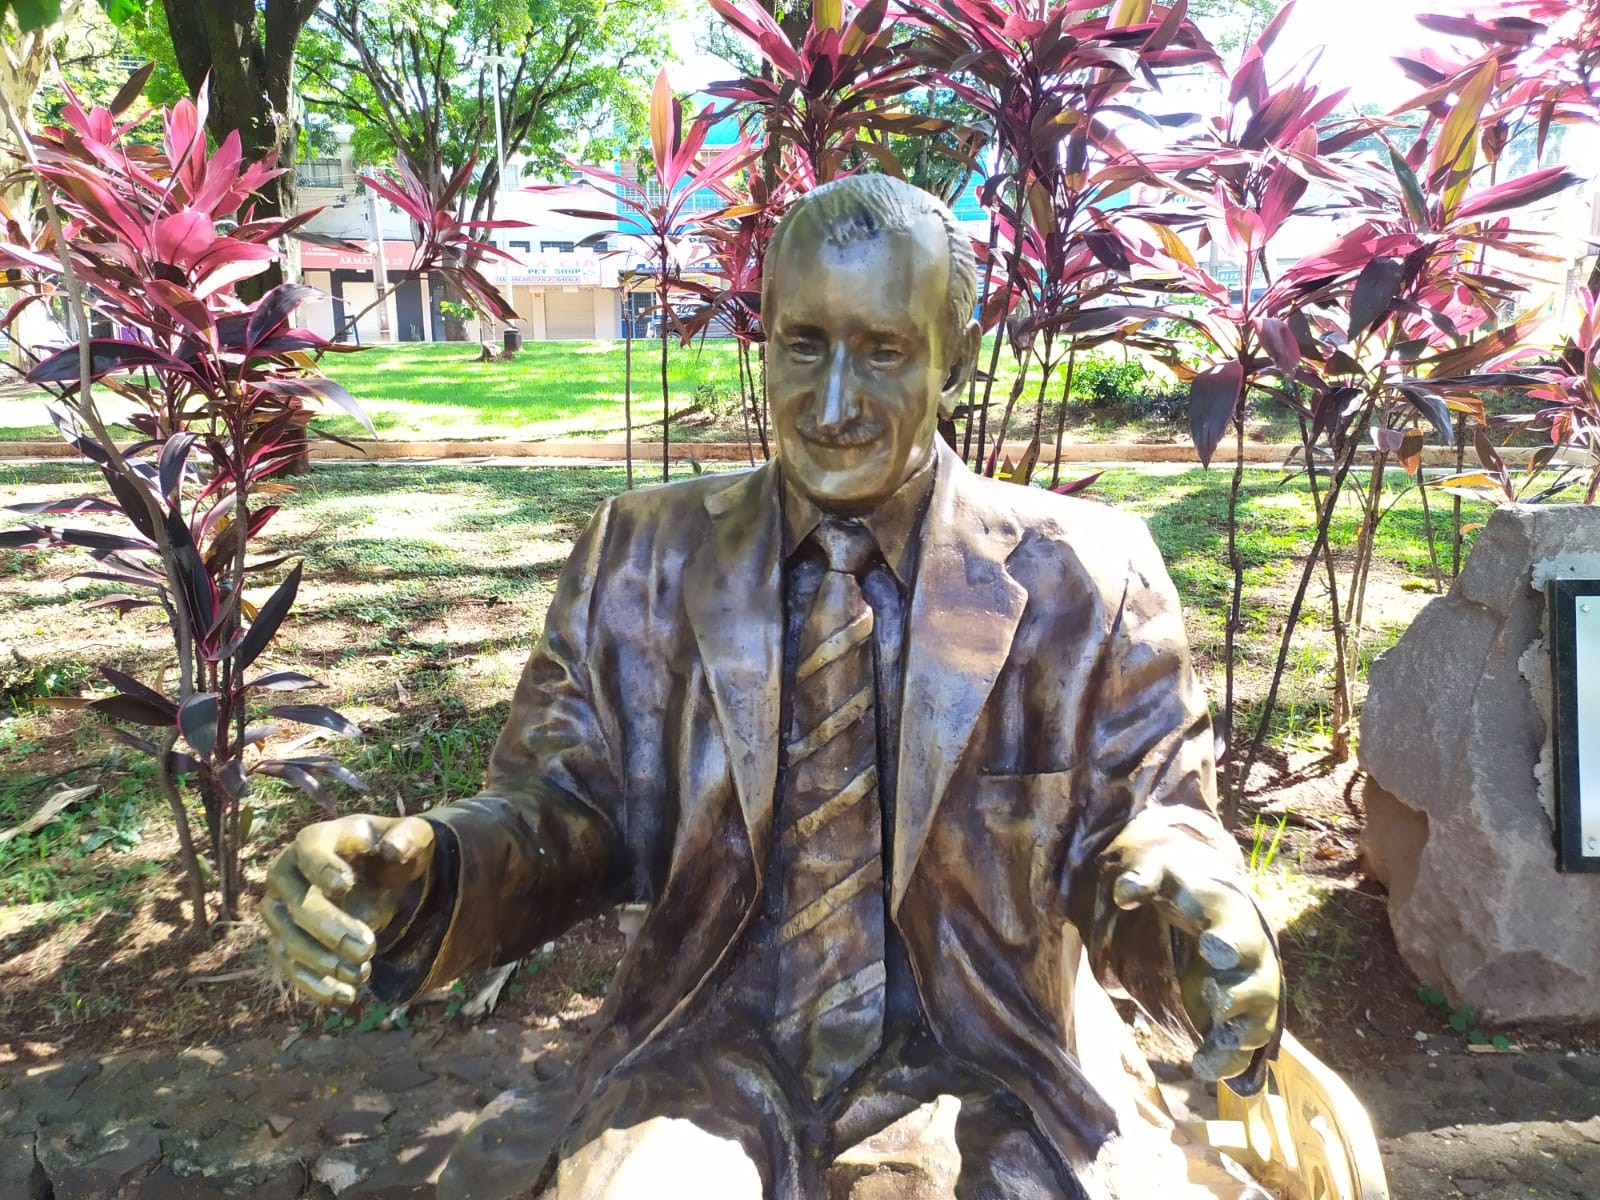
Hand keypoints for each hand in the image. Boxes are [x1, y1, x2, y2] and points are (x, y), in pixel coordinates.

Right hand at [260, 814, 434, 1007]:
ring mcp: (280, 909)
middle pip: (296, 903)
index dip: (321, 867)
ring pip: (287, 940)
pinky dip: (316, 986)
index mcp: (316, 839)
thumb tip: (394, 850)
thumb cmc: (392, 851)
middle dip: (330, 929)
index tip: (346, 885)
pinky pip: (290, 967)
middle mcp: (287, 873)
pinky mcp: (284, 940)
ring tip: (363, 973)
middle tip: (368, 950)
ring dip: (322, 962)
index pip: (308, 850)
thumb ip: (409, 838)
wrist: (379, 877)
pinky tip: (347, 996)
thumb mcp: (412, 837)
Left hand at [1112, 846, 1280, 1082]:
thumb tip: (1122, 893)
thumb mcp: (1160, 871)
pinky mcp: (1242, 1015)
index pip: (1234, 923)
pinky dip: (1229, 1060)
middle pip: (1257, 974)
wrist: (1207, 905)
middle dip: (1243, 988)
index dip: (1227, 937)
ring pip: (1258, 1016)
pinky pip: (1244, 1045)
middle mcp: (1249, 951)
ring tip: (1207, 1057)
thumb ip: (1142, 878)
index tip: (1212, 947)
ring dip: (1237, 1034)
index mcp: (1229, 912)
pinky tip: (1204, 1069)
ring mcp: (1250, 985)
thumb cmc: (1180, 889)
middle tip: (1220, 1002)